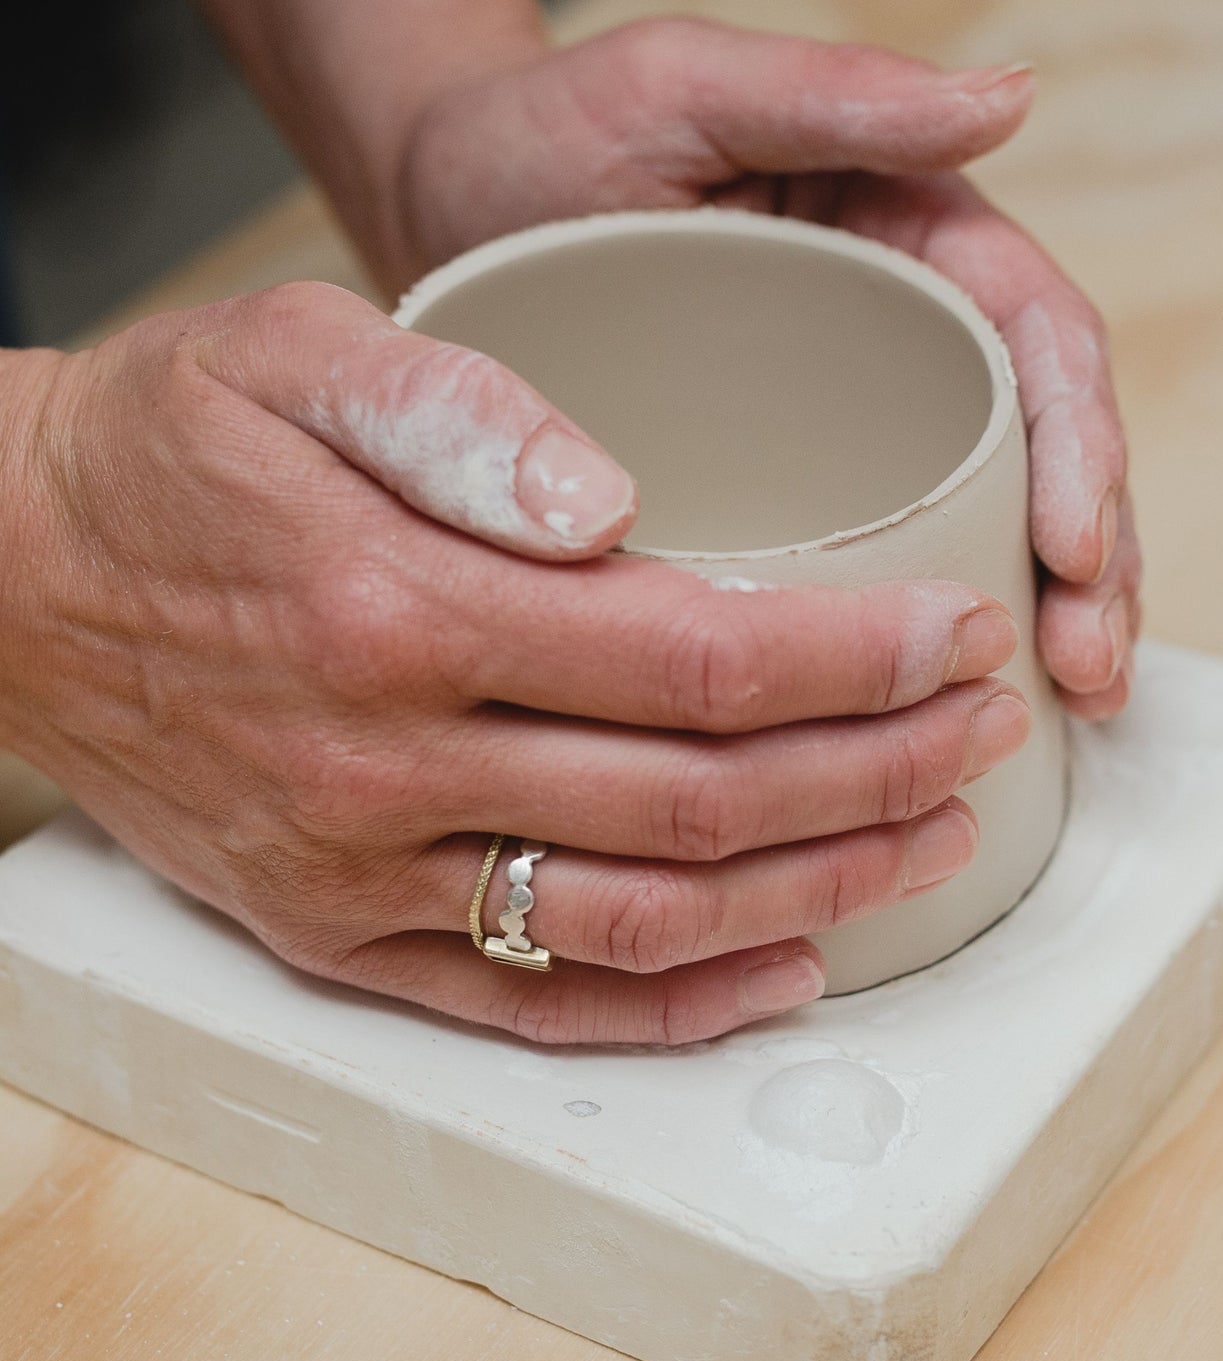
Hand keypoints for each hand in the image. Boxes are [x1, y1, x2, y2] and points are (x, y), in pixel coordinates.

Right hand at [0, 283, 1029, 1043]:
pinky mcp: (332, 932)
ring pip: (638, 920)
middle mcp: (387, 760)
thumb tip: (610, 498)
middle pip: (701, 800)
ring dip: (812, 894)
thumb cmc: (169, 450)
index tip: (962, 630)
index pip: (698, 654)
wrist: (9, 580)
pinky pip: (523, 1002)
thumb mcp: (289, 353)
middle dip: (878, 770)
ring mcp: (360, 869)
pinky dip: (670, 1007)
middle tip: (986, 732)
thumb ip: (455, 408)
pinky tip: (783, 973)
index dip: (859, 656)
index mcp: (400, 603)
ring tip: (933, 843)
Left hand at [397, 19, 1141, 716]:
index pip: (1039, 345)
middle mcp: (899, 339)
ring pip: (983, 524)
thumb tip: (1018, 96)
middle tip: (1088, 671)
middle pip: (1041, 453)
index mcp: (912, 239)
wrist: (437, 205)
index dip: (1081, 450)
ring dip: (1041, 617)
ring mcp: (844, 423)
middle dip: (1092, 566)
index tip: (1079, 556)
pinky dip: (922, 641)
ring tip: (1071, 710)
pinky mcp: (781, 489)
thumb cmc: (557, 128)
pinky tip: (939, 717)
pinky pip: (875, 565)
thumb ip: (841, 92)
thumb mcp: (690, 88)